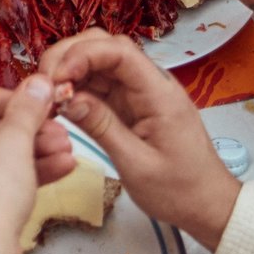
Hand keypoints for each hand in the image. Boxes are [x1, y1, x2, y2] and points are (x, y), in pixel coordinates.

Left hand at [0, 76, 75, 253]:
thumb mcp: (16, 142)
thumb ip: (28, 108)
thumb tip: (39, 82)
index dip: (8, 97)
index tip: (36, 104)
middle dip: (27, 129)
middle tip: (59, 130)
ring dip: (30, 151)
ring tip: (67, 151)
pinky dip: (17, 173)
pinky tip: (60, 170)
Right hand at [39, 30, 239, 250]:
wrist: (209, 207)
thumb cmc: (179, 191)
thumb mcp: (137, 165)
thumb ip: (101, 126)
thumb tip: (66, 96)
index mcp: (158, 93)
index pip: (118, 51)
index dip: (82, 55)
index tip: (56, 78)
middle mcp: (149, 83)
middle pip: (104, 46)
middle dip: (69, 56)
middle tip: (44, 84)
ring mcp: (139, 92)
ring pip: (98, 61)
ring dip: (69, 70)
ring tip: (48, 94)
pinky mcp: (131, 104)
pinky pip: (100, 83)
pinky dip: (77, 87)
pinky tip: (61, 102)